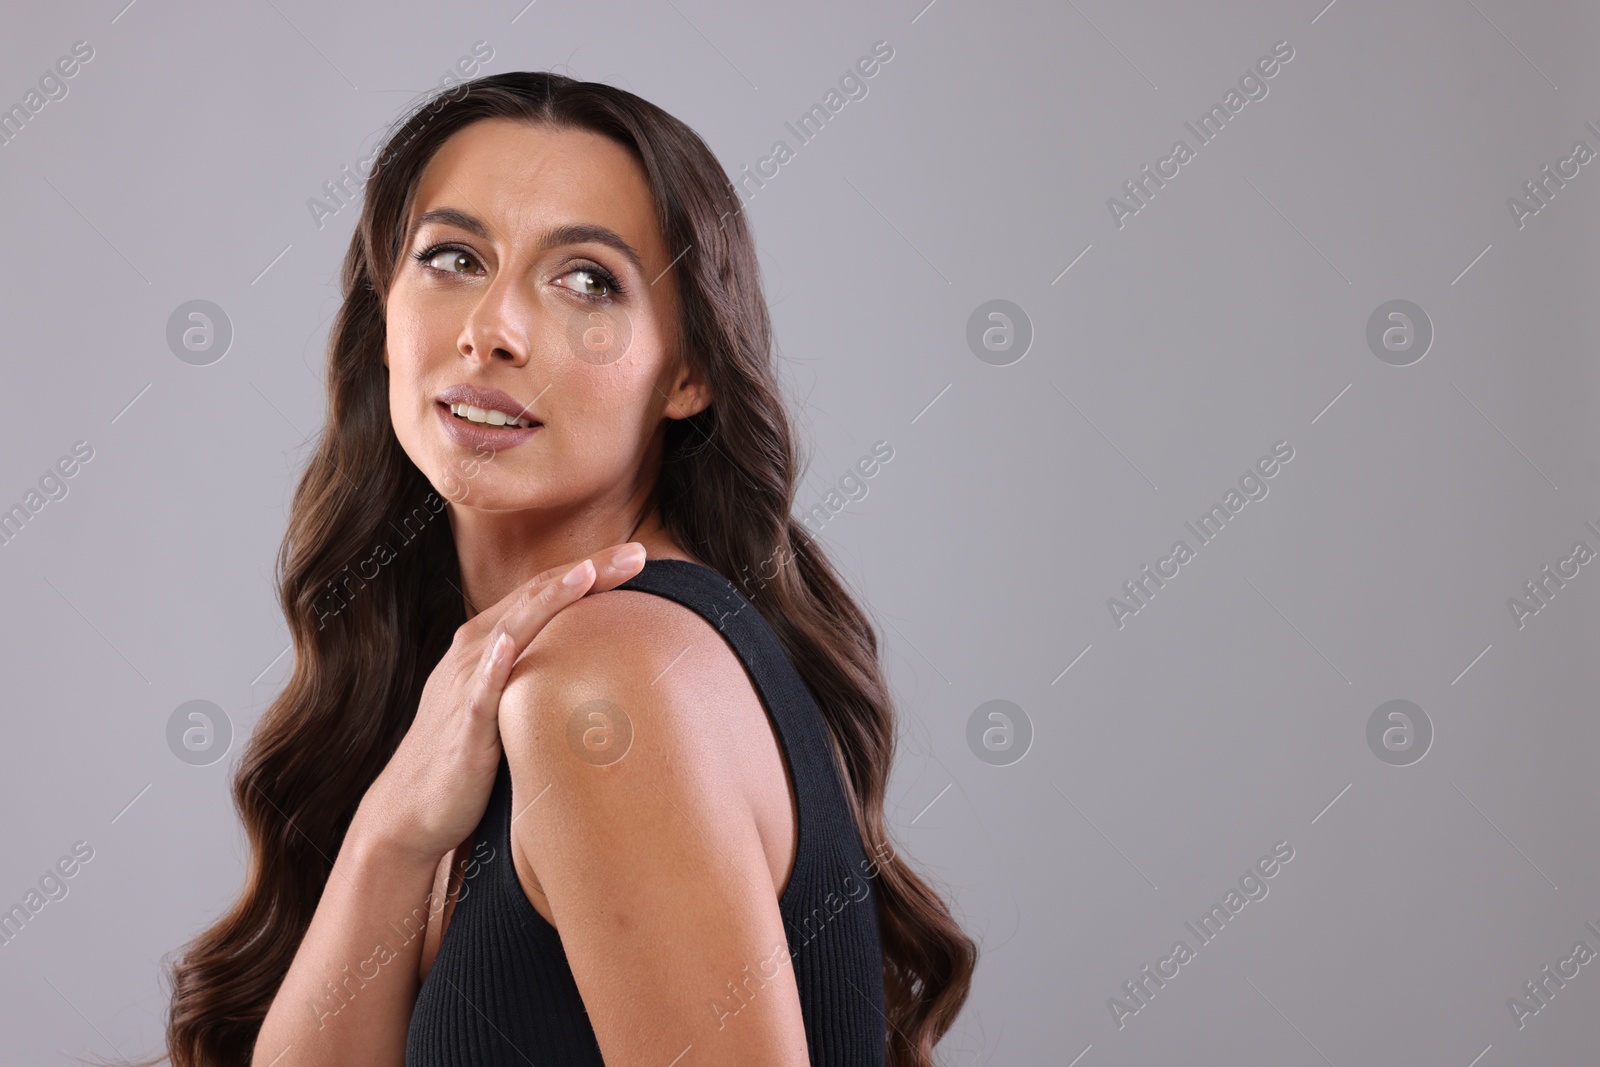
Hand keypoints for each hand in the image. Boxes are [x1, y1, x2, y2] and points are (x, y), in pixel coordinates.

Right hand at [352, 542, 647, 865]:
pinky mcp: (463, 726)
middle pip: (537, 598)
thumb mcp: (508, 700)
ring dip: (549, 600)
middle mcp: (476, 651)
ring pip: (513, 630)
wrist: (411, 810)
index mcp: (491, 641)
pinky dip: (494, 664)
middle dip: (588, 571)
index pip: (546, 592)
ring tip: (586, 573)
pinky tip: (510, 644)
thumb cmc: (469, 753)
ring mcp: (467, 685)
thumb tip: (601, 661)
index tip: (638, 554)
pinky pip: (480, 691)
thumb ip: (541, 671)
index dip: (591, 569)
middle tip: (638, 552)